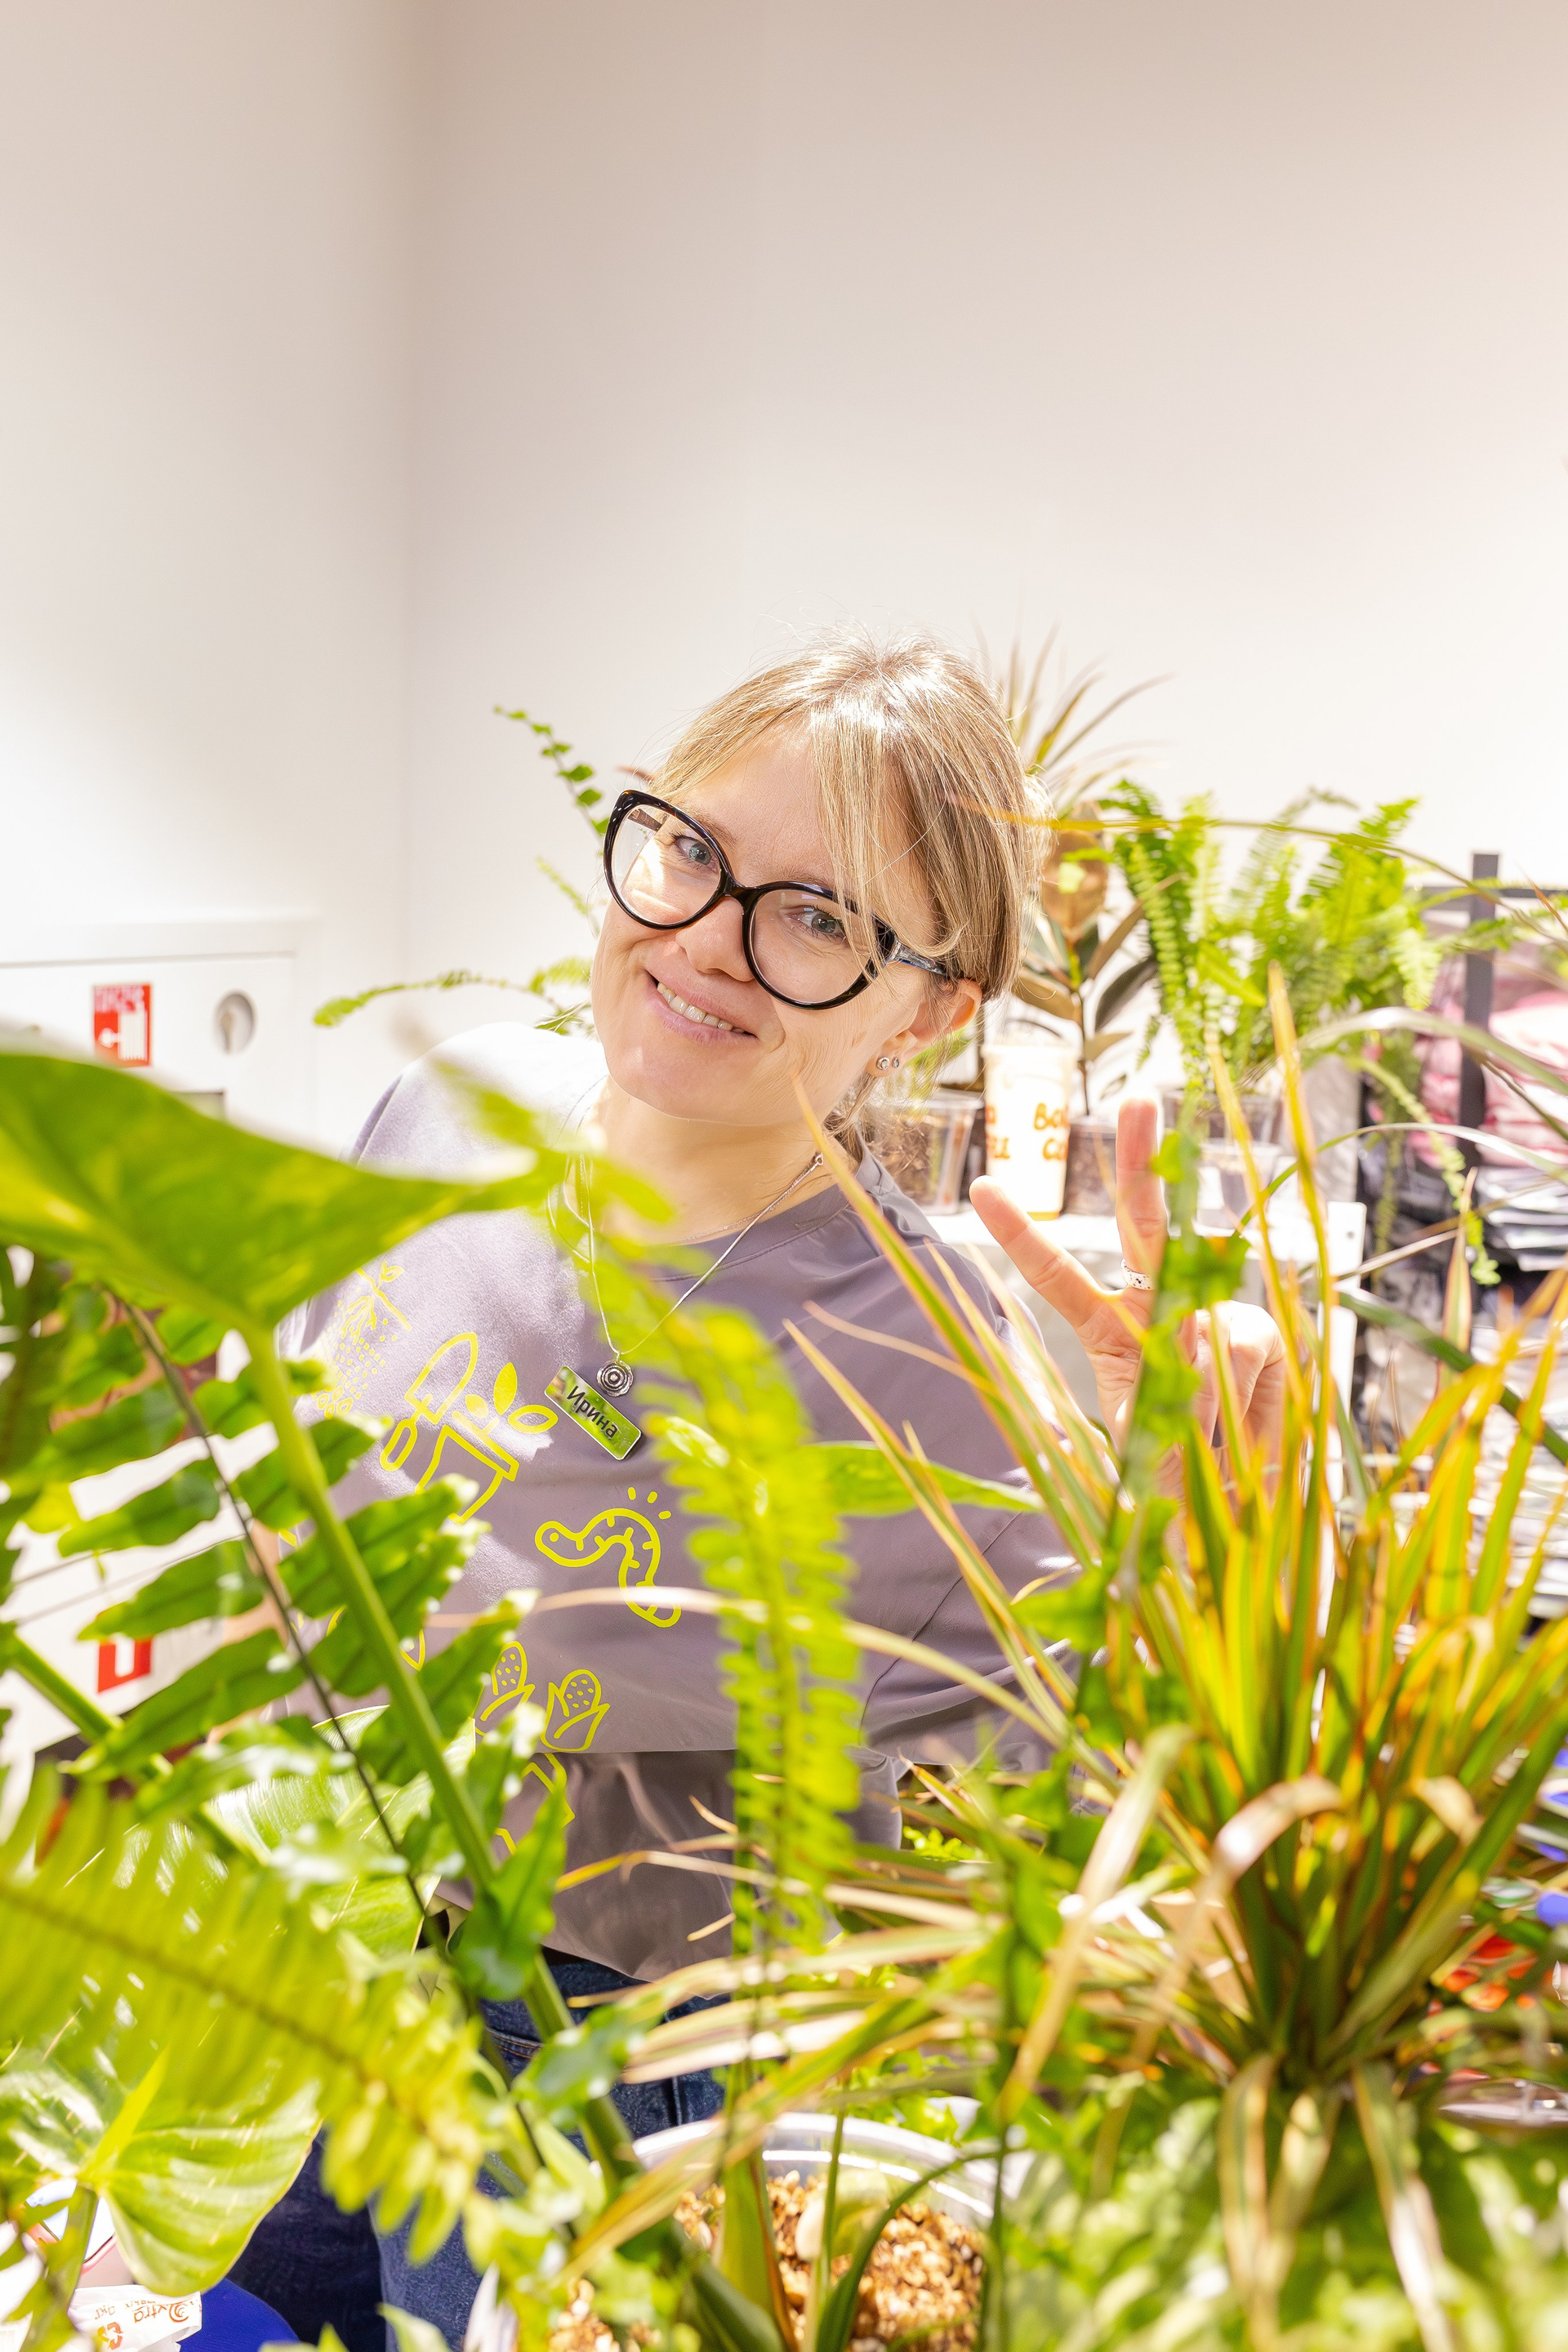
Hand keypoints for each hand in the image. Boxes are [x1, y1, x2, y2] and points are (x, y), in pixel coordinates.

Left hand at [969, 1094, 1286, 1462]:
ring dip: (1206, 1397)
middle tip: (1138, 1101)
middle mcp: (1163, 1306)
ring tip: (1206, 1449)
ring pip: (1209, 1325)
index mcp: (1111, 1328)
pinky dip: (1245, 1398)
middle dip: (1144, 1159)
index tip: (982, 1187)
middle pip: (1148, 1223)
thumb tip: (1194, 1375)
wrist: (1237, 1503)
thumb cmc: (1174, 1475)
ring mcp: (1216, 1316)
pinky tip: (1243, 1432)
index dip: (1022, 1233)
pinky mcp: (1262, 1339)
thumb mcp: (1142, 1449)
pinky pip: (1246, 1350)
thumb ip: (1157, 1416)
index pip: (1058, 1274)